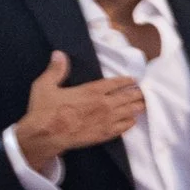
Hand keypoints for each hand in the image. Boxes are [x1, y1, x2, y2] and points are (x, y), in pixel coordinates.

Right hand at [13, 51, 143, 174]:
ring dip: (136, 107)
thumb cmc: (45, 110)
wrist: (47, 135)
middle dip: (136, 94)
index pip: (114, 83)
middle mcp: (103, 104)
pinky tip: (132, 121)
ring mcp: (106, 120)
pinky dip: (129, 123)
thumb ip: (56, 70)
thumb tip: (59, 53)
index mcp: (91, 91)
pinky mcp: (105, 134)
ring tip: (143, 105)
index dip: (125, 81)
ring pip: (128, 112)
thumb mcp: (45, 85)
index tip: (134, 80)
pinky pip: (123, 128)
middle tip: (144, 93)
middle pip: (126, 97)